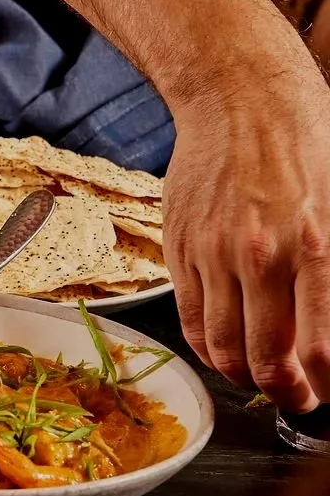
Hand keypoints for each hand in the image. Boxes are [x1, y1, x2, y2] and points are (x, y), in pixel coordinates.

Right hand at [167, 67, 329, 410]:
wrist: (241, 98)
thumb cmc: (310, 141)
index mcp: (318, 245)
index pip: (322, 351)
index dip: (327, 386)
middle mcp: (262, 257)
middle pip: (268, 363)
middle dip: (289, 393)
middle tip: (302, 396)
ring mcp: (214, 256)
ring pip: (223, 350)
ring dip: (246, 377)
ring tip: (264, 376)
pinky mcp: (180, 251)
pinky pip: (191, 321)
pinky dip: (210, 348)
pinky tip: (230, 347)